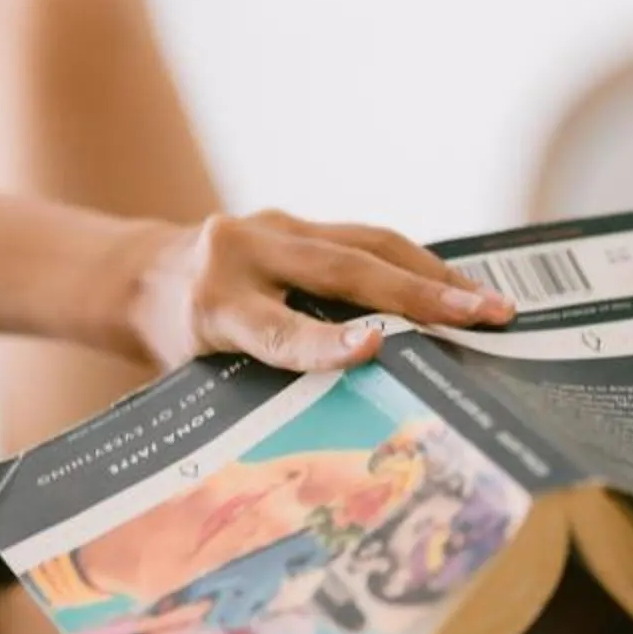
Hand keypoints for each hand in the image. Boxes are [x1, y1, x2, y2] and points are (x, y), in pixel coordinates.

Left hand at [127, 210, 512, 376]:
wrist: (145, 275)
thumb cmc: (179, 345)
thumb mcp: (206, 374)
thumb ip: (267, 383)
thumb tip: (350, 413)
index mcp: (211, 302)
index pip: (276, 329)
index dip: (324, 343)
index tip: (373, 350)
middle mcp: (243, 251)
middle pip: (340, 270)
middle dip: (417, 296)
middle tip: (481, 317)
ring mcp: (273, 225)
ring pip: (366, 243)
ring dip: (433, 275)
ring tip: (488, 305)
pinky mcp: (296, 220)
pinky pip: (366, 238)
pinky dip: (415, 264)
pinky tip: (457, 288)